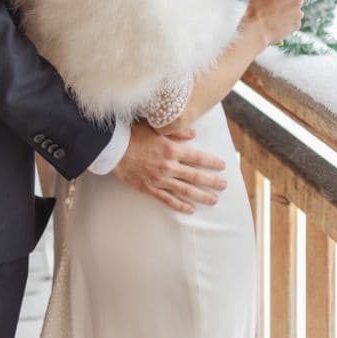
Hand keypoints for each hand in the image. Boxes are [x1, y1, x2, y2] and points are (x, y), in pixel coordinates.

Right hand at [112, 123, 227, 213]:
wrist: (111, 149)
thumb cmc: (133, 134)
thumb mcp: (156, 128)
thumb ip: (177, 132)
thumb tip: (194, 134)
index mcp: (172, 149)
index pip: (198, 157)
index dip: (212, 162)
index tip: (223, 165)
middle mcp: (168, 166)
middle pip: (195, 176)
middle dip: (212, 181)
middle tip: (225, 185)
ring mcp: (159, 179)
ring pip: (185, 190)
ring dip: (201, 195)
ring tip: (213, 200)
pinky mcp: (149, 188)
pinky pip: (167, 199)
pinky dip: (180, 205)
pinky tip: (191, 209)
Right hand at [242, 0, 311, 45]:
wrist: (256, 31)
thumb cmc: (256, 9)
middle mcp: (298, 2)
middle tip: (280, 1)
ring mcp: (299, 15)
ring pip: (297, 9)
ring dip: (291, 10)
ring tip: (277, 14)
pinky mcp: (297, 26)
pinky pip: (295, 20)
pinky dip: (289, 20)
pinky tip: (278, 22)